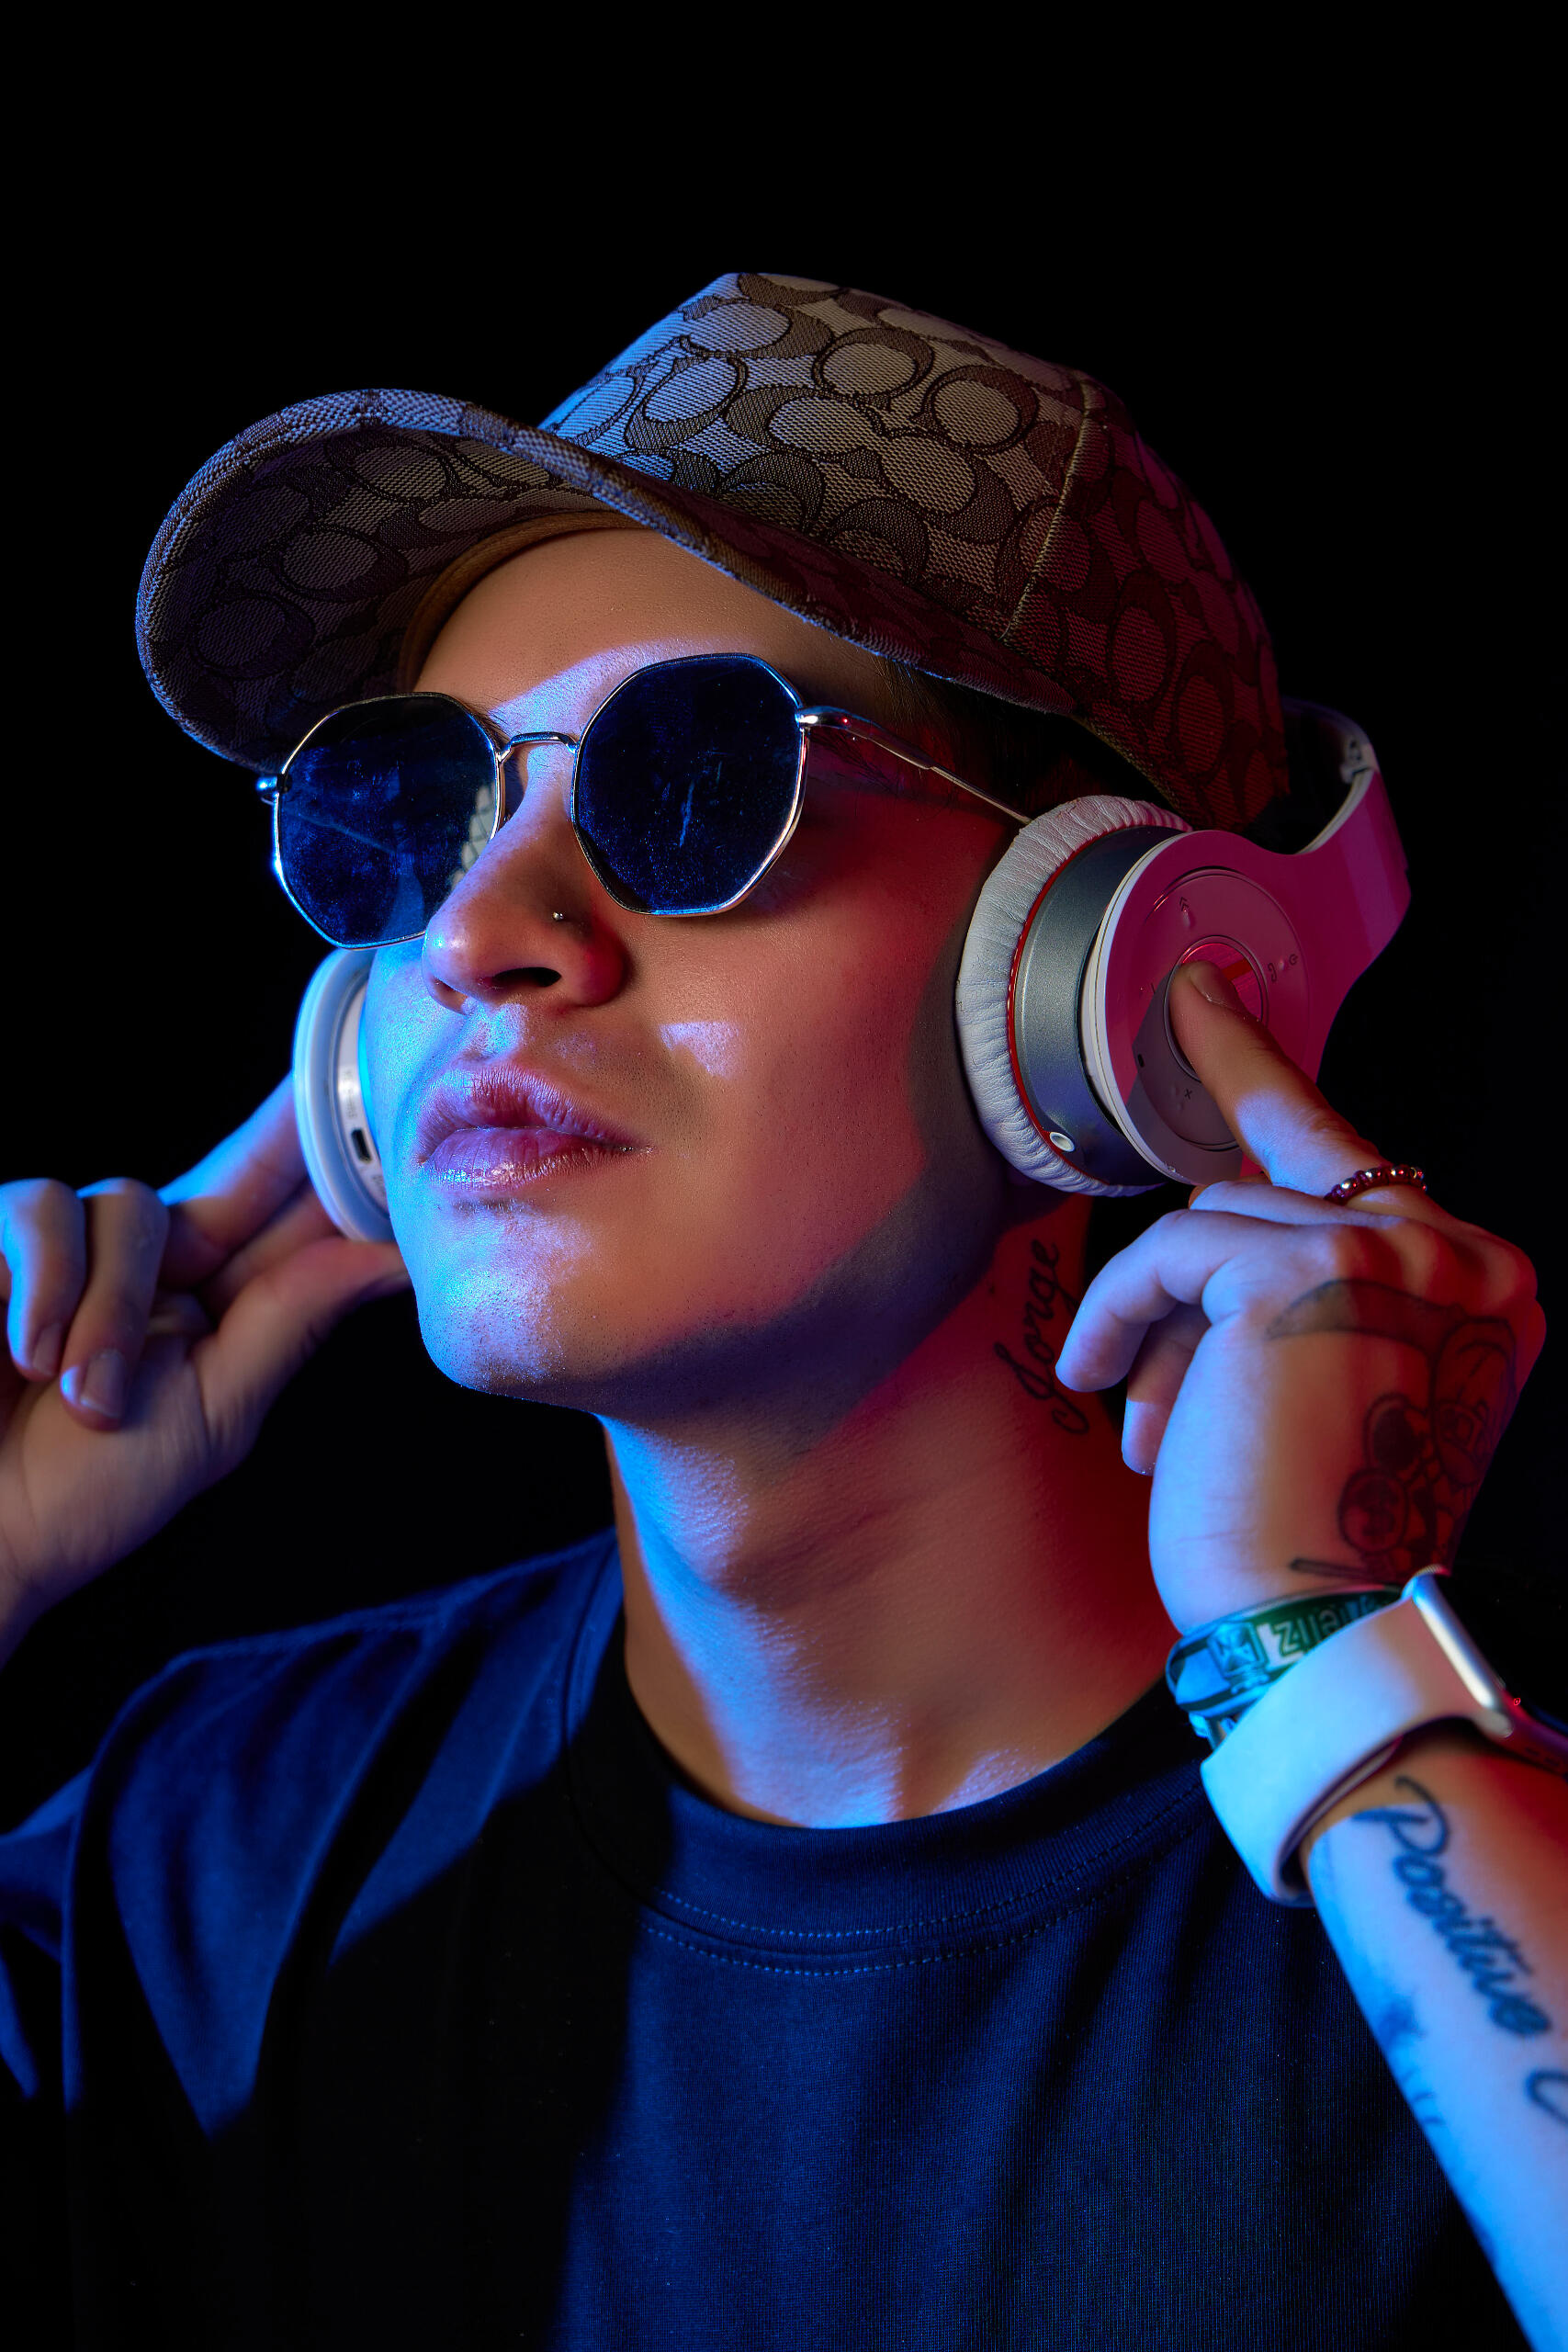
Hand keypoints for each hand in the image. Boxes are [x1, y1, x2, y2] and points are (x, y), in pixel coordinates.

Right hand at [0, 1080, 408, 1658]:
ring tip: (85, 1394)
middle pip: (230, 1172)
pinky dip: (43, 1287)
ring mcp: (69, 1244)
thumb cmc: (84, 1494)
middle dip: (280, 1142)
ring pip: (126, 1202)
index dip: (335, 1158)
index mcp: (210, 1299)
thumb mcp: (213, 1411)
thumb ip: (291, 1319)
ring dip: (110, 1307)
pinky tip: (28, 1354)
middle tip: (322, 1106)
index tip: (394, 1108)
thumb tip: (392, 1259)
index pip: (286, 1214)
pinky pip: (38, 1209)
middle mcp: (146, 1258)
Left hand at [1053, 963, 1545, 1635]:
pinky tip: (1103, 1387)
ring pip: (1215, 1228)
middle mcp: (1462, 1256)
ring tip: (1146, 1430)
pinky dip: (1122, 1315)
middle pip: (1272, 1194)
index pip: (1355, 1159)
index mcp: (1482, 1288)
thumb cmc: (1307, 1532)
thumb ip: (1306, 1296)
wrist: (1314, 1627)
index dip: (1261, 1073)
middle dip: (1185, 1291)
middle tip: (1122, 1364)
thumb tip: (1215, 1230)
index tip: (1203, 995)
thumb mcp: (1332, 1392)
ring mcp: (1396, 1254)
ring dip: (1157, 1331)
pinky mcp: (1310, 1267)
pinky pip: (1171, 1250)